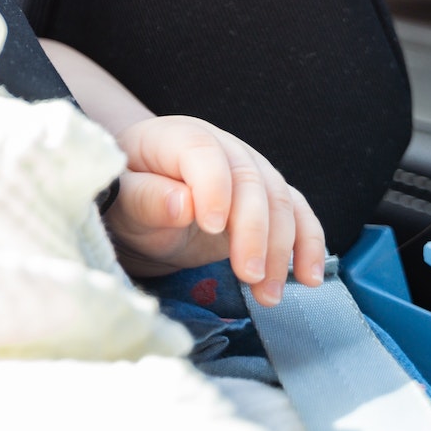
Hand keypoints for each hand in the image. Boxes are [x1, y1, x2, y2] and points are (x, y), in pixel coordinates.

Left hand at [105, 115, 325, 305]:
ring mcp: (249, 171)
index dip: (213, 188)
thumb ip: (145, 198)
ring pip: (280, 201)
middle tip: (248, 274)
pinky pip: (297, 214)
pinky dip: (307, 244)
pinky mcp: (266, 200)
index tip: (211, 227)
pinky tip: (308, 276)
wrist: (140, 206)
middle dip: (255, 230)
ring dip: (282, 248)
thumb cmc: (127, 197)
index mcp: (177, 138)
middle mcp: (221, 148)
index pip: (203, 153)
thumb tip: (183, 204)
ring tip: (269, 293)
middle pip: (250, 180)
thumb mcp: (121, 199)